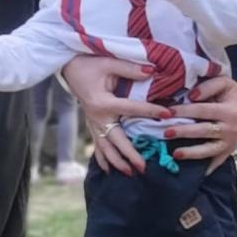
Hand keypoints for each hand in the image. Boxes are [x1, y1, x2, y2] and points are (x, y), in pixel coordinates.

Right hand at [62, 54, 172, 175]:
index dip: (151, 110)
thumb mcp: (109, 62)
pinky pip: (97, 145)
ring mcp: (92, 123)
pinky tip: (108, 170)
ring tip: (129, 173)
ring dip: (116, 162)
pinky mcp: (90, 124)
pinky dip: (102, 158)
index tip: (168, 114)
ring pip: (104, 147)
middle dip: (129, 155)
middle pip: (115, 140)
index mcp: (103, 103)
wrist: (68, 67)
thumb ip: (130, 69)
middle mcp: (97, 117)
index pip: (131, 109)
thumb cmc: (89, 64)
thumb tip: (152, 70)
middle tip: (143, 167)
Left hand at [165, 75, 236, 174]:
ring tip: (175, 154)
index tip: (168, 112)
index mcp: (229, 110)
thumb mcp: (224, 82)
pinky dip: (205, 168)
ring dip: (191, 152)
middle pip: (204, 131)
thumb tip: (191, 96)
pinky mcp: (229, 151)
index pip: (203, 110)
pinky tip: (191, 172)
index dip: (185, 111)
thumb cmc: (232, 92)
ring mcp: (230, 142)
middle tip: (165, 132)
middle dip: (184, 132)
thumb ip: (208, 86)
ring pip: (209, 150)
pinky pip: (216, 162)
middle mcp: (231, 128)